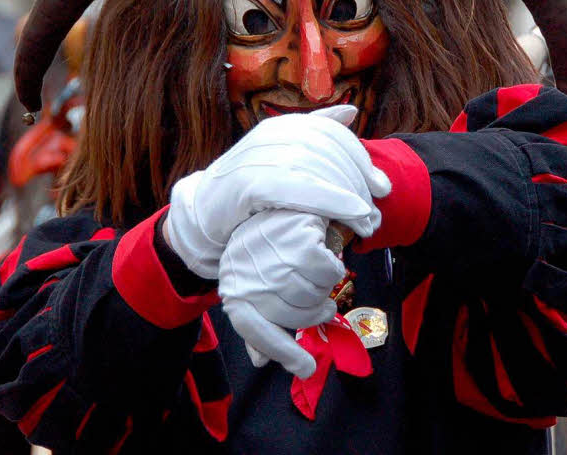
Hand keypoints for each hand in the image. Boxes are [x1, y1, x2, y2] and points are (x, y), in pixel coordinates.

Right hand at [163, 105, 390, 278]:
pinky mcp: (251, 182)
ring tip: (368, 219)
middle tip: (377, 207)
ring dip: (351, 194)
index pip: (333, 134)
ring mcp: (259, 156)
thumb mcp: (283, 156)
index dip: (361, 158)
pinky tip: (353, 212)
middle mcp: (271, 135)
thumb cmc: (249, 189)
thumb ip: (316, 132)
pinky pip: (302, 187)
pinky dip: (333, 199)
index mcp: (282, 126)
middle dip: (359, 179)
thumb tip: (351, 111)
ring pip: (318, 168)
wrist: (204, 215)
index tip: (381, 186)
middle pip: (329, 151)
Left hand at [218, 210, 352, 377]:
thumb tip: (260, 360)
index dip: (280, 352)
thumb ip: (260, 321)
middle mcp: (249, 273)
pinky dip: (333, 269)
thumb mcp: (257, 282)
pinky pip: (328, 274)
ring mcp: (273, 257)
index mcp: (234, 286)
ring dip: (324, 290)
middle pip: (295, 316)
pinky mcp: (298, 239)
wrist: (284, 197)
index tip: (305, 369)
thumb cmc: (270, 245)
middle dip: (314, 313)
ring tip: (320, 275)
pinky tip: (325, 256)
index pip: (253, 328)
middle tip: (322, 305)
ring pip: (313, 296)